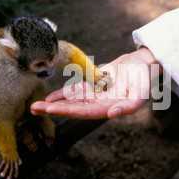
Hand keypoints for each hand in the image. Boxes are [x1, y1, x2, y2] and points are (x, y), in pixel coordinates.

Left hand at [31, 47, 161, 118]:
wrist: (143, 64)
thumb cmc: (144, 78)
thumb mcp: (142, 91)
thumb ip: (130, 106)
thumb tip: (112, 114)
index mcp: (110, 108)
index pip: (86, 112)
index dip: (68, 111)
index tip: (51, 110)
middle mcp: (100, 105)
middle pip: (74, 109)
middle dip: (54, 109)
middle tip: (34, 110)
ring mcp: (95, 96)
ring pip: (71, 101)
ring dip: (54, 104)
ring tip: (35, 107)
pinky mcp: (92, 86)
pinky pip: (75, 91)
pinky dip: (62, 94)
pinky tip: (49, 97)